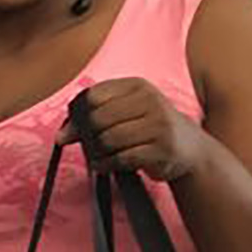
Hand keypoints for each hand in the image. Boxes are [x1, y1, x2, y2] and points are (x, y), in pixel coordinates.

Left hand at [60, 79, 209, 181]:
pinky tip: (104, 165)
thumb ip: (94, 117)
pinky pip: (121, 158)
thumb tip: (61, 135)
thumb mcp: (127, 113)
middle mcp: (150, 101)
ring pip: (108, 139)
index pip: (93, 96)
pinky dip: (106, 164)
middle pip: (98, 118)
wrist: (191, 149)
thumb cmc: (150, 128)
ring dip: (97, 152)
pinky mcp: (162, 149)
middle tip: (88, 145)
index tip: (73, 128)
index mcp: (137, 86)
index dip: (78, 114)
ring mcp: (159, 125)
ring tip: (99, 155)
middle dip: (87, 135)